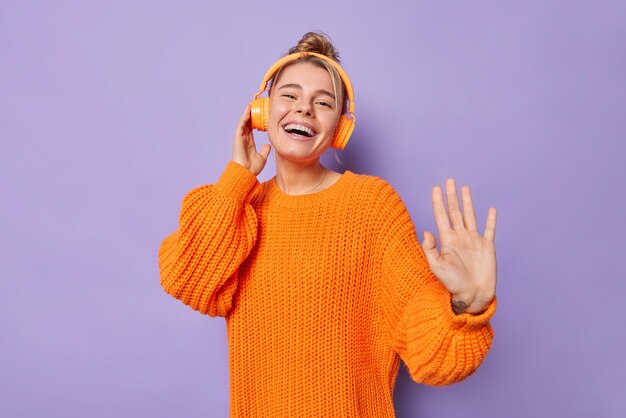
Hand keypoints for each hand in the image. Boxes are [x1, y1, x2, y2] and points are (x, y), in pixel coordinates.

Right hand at [231, 103, 270, 175]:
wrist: (246, 172)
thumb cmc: (252, 168)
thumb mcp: (262, 157)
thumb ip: (265, 150)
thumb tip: (268, 145)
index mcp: (249, 142)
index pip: (251, 128)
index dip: (254, 120)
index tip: (258, 114)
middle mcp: (244, 139)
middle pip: (246, 123)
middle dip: (250, 114)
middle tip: (254, 105)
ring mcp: (240, 138)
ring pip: (243, 123)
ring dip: (246, 113)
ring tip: (250, 105)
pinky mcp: (237, 138)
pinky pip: (240, 125)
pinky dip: (244, 118)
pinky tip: (248, 112)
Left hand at [421, 179, 496, 313]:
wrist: (472, 295)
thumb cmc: (453, 284)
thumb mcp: (437, 267)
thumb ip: (430, 249)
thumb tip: (427, 231)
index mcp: (447, 240)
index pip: (441, 216)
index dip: (438, 202)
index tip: (435, 188)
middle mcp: (460, 237)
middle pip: (455, 212)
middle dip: (451, 196)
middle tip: (449, 180)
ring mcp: (473, 241)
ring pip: (470, 216)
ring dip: (467, 202)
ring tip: (464, 188)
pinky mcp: (487, 247)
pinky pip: (489, 230)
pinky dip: (491, 220)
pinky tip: (491, 209)